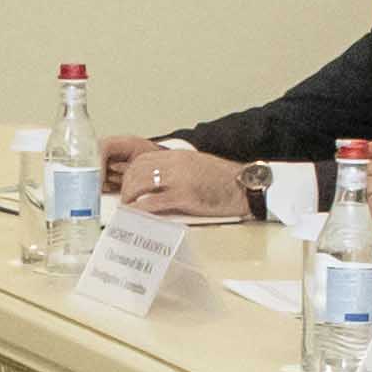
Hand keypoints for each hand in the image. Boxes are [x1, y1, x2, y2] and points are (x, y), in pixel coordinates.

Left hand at [111, 141, 250, 220]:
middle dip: (126, 186)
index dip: (129, 173)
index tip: (127, 186)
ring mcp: (179, 180)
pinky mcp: (184, 196)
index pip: (142, 159)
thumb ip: (177, 169)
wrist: (246, 186)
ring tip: (128, 208)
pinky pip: (154, 202)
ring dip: (130, 197)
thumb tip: (159, 182)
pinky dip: (140, 209)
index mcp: (178, 156)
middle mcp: (175, 164)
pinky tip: (136, 215)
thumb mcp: (198, 165)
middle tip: (126, 200)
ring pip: (141, 184)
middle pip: (137, 170)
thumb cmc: (225, 180)